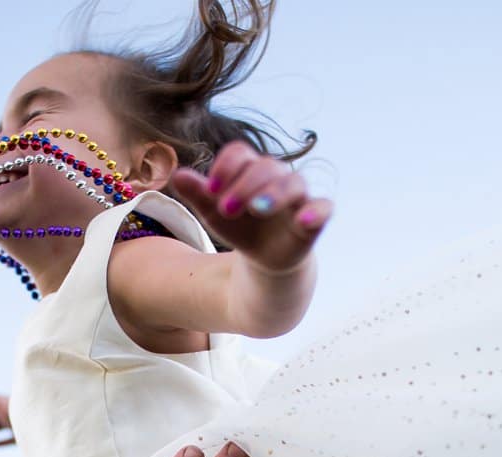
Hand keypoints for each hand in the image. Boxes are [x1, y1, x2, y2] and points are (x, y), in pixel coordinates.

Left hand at [172, 143, 332, 274]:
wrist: (265, 259)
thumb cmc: (241, 228)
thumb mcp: (214, 215)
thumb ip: (199, 195)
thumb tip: (177, 175)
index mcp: (251, 170)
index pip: (241, 152)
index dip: (226, 166)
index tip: (210, 188)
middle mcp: (277, 177)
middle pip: (266, 166)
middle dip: (244, 185)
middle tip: (225, 209)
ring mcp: (299, 197)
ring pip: (294, 182)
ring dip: (275, 193)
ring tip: (256, 209)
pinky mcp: (315, 219)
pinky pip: (324, 208)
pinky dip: (316, 212)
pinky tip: (304, 219)